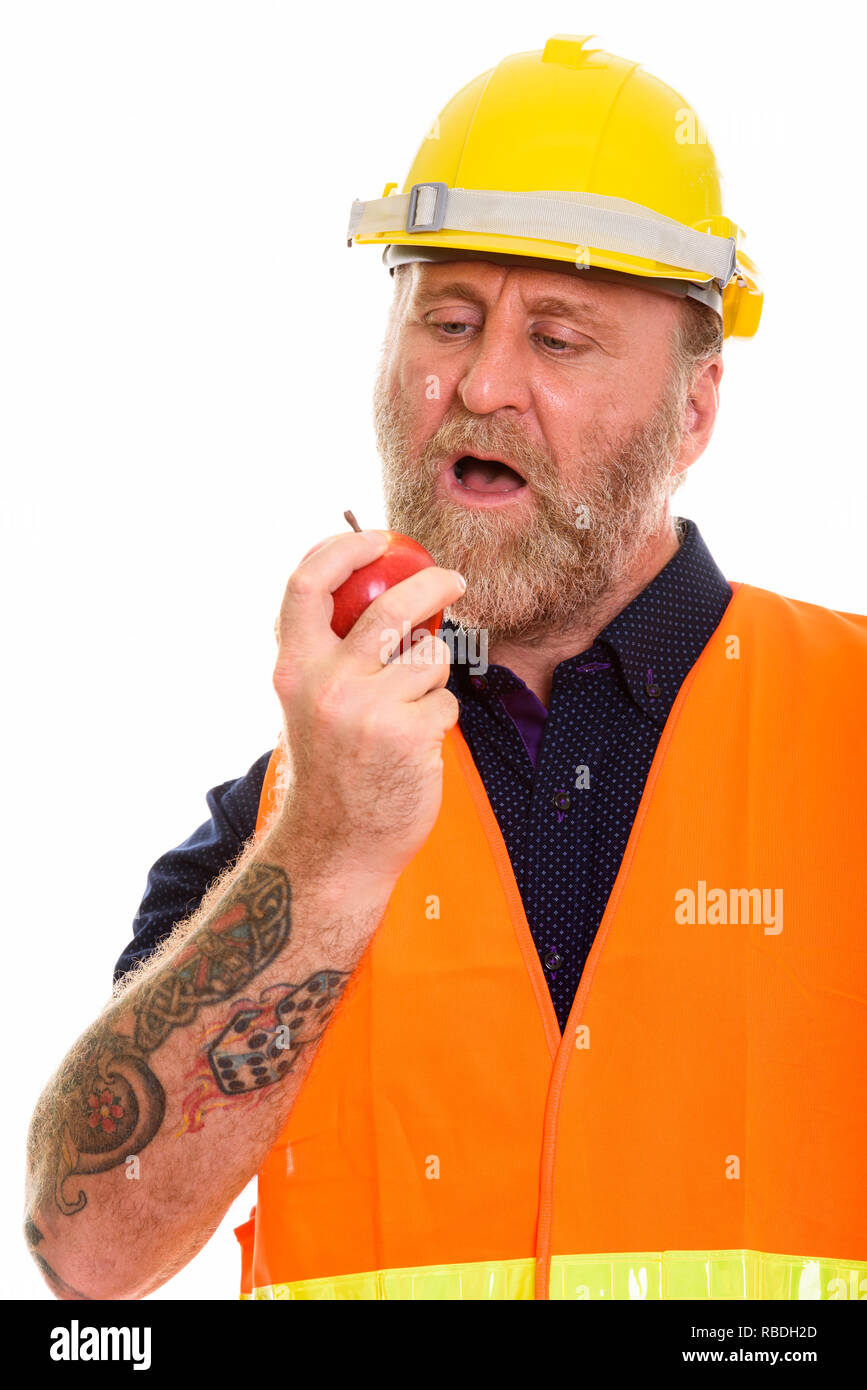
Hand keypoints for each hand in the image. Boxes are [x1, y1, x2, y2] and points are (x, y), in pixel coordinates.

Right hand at [271, 530, 465, 888]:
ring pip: (430, 656)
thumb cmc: (332, 769)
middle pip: (390, 605)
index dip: (344, 547)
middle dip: (433, 583)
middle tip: (453, 581)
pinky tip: (415, 744)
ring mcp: (367, 708)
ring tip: (412, 708)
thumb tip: (385, 590)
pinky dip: (439, 716)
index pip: (307, 582)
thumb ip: (332, 652)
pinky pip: (444, 700)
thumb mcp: (309, 704)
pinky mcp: (408, 734)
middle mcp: (325, 683)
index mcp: (294, 668)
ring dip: (434, 675)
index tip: (378, 540)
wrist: (337, 844)